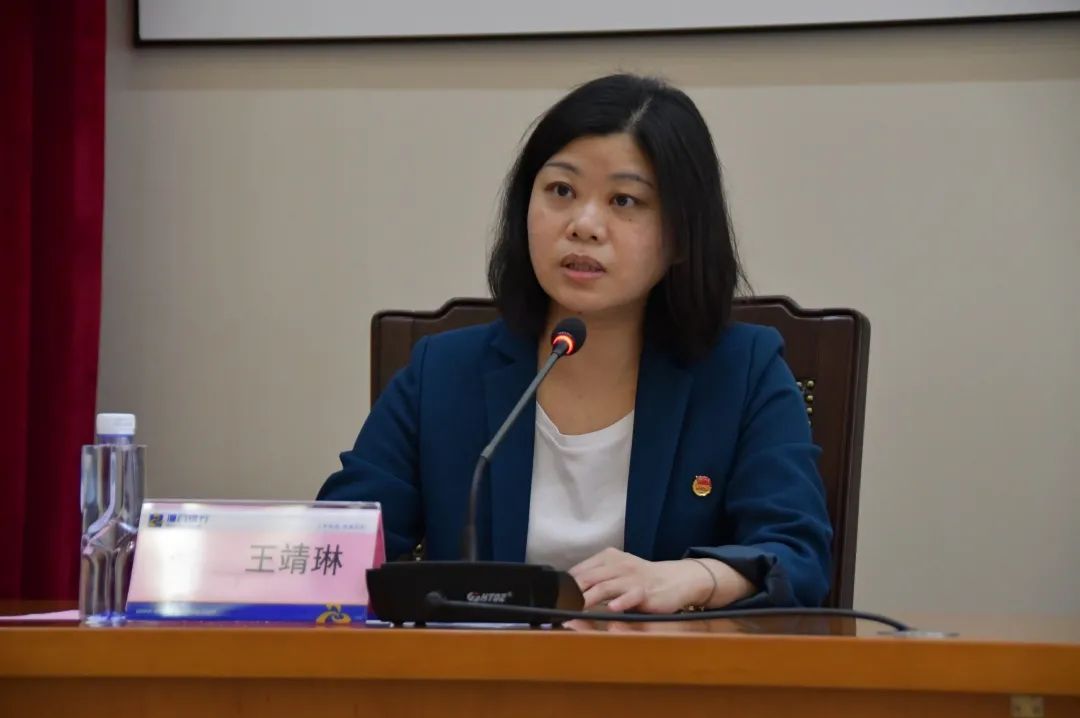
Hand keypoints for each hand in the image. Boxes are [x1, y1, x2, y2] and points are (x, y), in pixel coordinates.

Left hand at [568, 548, 714, 613]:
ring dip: (590, 598)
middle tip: (560, 605)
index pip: (581, 570)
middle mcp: (618, 565)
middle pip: (589, 578)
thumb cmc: (641, 578)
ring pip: (606, 587)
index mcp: (608, 557)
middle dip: (574, 592)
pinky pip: (631, 596)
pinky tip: (613, 609)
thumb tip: (569, 591)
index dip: (567, 584)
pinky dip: (621, 602)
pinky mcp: (645, 591)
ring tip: (577, 608)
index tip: (555, 598)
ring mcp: (632, 578)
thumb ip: (596, 578)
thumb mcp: (617, 571)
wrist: (674, 579)